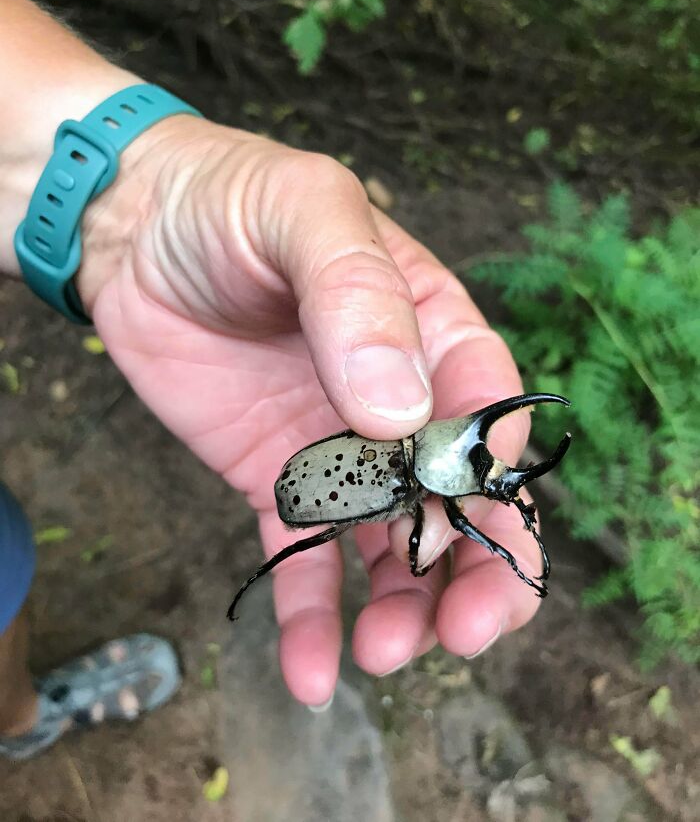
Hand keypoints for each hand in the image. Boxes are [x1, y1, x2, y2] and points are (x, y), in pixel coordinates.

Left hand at [77, 114, 542, 706]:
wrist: (133, 228)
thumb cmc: (232, 200)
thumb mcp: (307, 213)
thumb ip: (358, 299)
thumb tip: (401, 412)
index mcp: (431, 330)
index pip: (486, 416)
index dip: (491, 480)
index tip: (469, 523)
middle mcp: (397, 399)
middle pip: (457, 499)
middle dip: (472, 570)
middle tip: (463, 632)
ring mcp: (337, 446)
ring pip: (391, 544)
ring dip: (402, 609)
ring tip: (385, 653)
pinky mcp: (276, 479)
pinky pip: (302, 556)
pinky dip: (311, 617)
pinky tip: (312, 672)